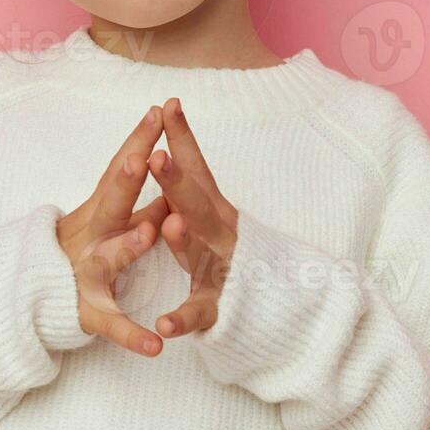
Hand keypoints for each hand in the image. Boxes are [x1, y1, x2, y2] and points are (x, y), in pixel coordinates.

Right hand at [56, 106, 171, 357]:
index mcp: (101, 209)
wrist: (31, 291)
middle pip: (109, 203)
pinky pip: (112, 325)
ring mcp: (86, 273)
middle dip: (124, 180)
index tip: (160, 109)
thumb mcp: (108, 217)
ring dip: (127, 246)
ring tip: (148, 235)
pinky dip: (133, 335)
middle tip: (142, 157)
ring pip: (108, 259)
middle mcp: (90, 235)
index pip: (121, 168)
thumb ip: (141, 197)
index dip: (139, 140)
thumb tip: (171, 165)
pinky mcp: (89, 312)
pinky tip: (156, 346)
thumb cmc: (83, 245)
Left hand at [146, 98, 239, 338]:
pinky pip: (198, 313)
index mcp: (213, 208)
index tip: (167, 104)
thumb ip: (187, 178)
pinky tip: (163, 326)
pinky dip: (182, 319)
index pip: (197, 167)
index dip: (182, 137)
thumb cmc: (221, 246)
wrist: (272, 298)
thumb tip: (166, 128)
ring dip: (186, 241)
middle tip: (156, 157)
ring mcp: (221, 268)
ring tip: (170, 225)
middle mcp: (221, 232)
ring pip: (202, 253)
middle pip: (198, 204)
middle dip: (177, 181)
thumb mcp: (205, 210)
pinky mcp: (217, 307)